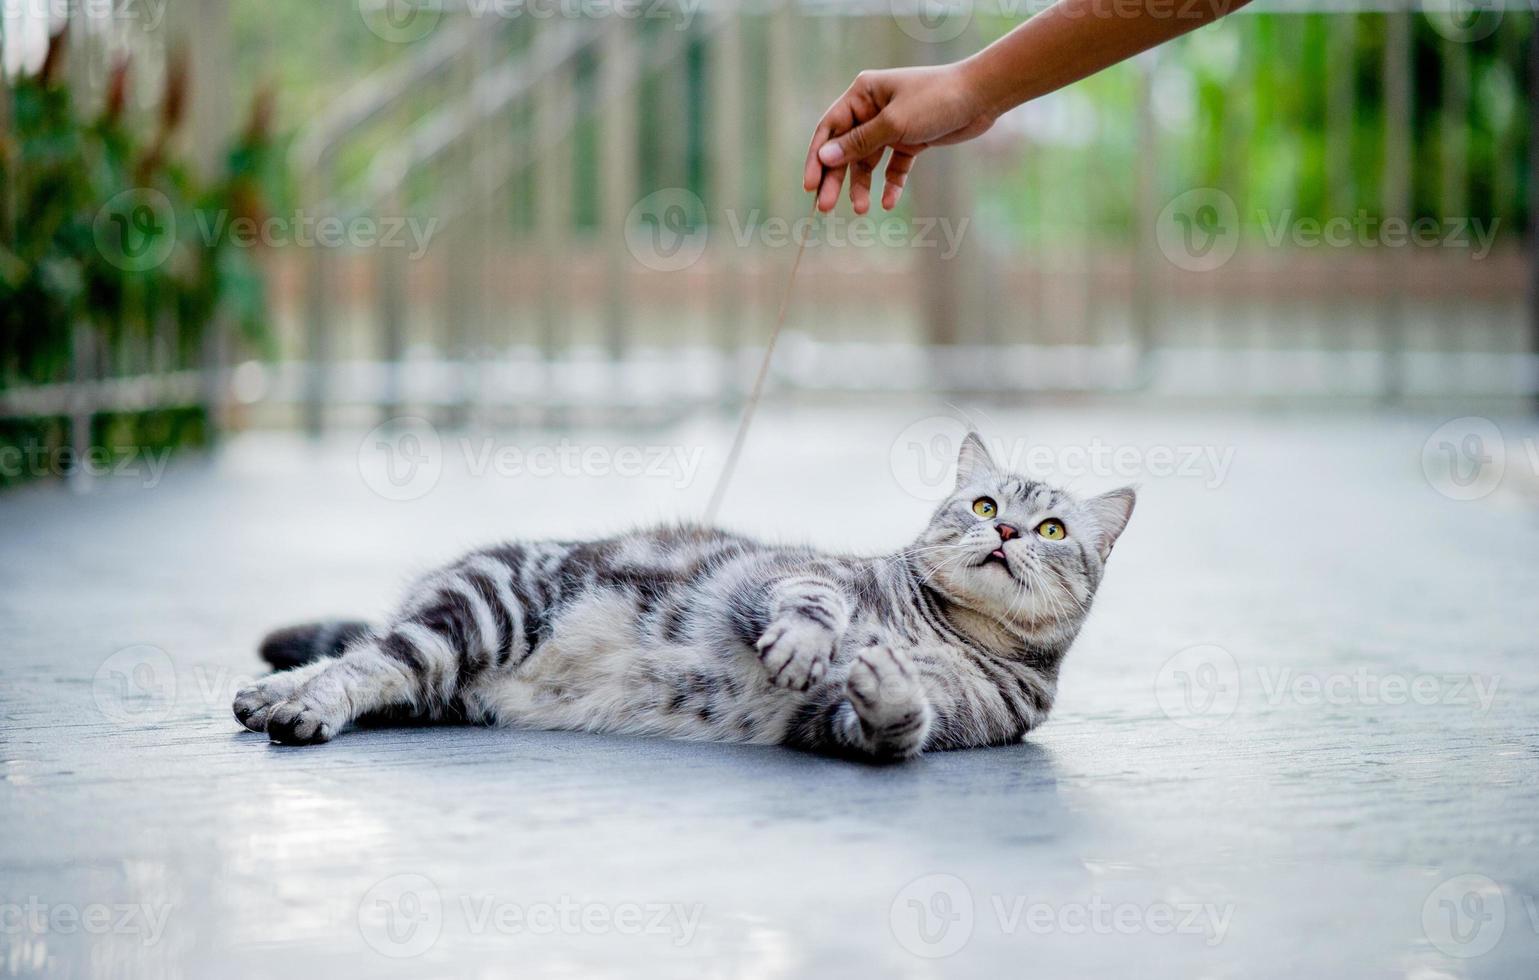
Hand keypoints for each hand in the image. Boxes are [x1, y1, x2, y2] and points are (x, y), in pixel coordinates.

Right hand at [802, 62, 996, 213]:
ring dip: (862, 185)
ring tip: (862, 209)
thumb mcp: (893, 124)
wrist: (981, 97)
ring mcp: (891, 125)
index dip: (816, 159)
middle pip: (845, 149)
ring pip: (868, 161)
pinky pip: (892, 167)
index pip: (829, 129)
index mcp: (862, 94)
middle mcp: (872, 108)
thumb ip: (858, 143)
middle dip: (836, 179)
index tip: (810, 187)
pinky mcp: (910, 140)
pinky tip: (888, 202)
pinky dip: (890, 184)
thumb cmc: (936, 100)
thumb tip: (825, 158)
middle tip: (825, 208)